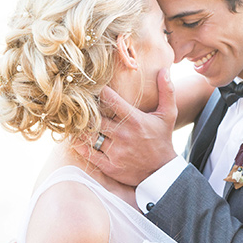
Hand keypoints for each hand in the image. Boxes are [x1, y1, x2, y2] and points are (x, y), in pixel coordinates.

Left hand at [74, 68, 177, 186]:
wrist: (162, 172)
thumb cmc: (162, 140)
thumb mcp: (168, 115)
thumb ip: (167, 91)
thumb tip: (164, 70)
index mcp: (134, 120)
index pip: (110, 100)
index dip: (99, 91)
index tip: (91, 86)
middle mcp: (123, 135)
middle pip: (95, 117)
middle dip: (85, 109)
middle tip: (75, 102)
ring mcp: (115, 152)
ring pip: (89, 135)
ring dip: (80, 127)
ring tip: (73, 120)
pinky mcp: (110, 166)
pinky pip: (88, 154)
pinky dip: (79, 145)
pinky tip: (75, 138)